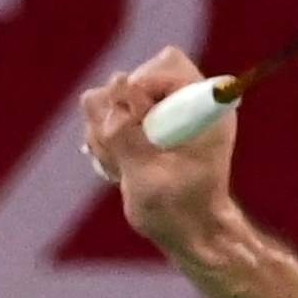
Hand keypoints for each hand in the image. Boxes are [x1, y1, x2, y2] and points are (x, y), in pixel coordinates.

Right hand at [80, 46, 249, 259]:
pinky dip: (106, 141)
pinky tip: (119, 168)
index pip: (166, 65)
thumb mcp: (147, 177)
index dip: (138, 90)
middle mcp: (186, 100)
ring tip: (121, 168)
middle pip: (135, 78)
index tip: (129, 125)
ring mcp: (164, 111)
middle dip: (116, 114)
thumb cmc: (180, 211)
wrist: (190, 232)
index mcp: (204, 106)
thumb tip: (92, 95)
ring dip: (107, 132)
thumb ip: (121, 136)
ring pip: (115, 98)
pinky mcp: (146, 123)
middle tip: (121, 153)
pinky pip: (110, 116)